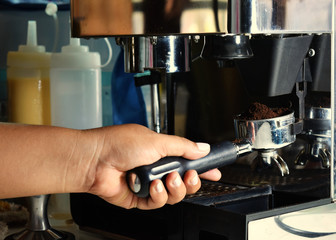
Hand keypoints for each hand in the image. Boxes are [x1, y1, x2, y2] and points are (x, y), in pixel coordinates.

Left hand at [84, 124, 220, 209]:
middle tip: (190, 175)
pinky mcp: (139, 198)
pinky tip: (152, 186)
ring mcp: (148, 183)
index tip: (214, 171)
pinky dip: (158, 195)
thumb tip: (202, 148)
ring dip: (175, 188)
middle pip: (184, 181)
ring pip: (173, 194)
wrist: (94, 160)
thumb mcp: (157, 140)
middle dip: (191, 181)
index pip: (188, 161)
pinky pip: (157, 203)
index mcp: (161, 151)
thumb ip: (183, 147)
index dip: (202, 168)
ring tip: (166, 179)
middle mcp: (156, 168)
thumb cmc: (119, 144)